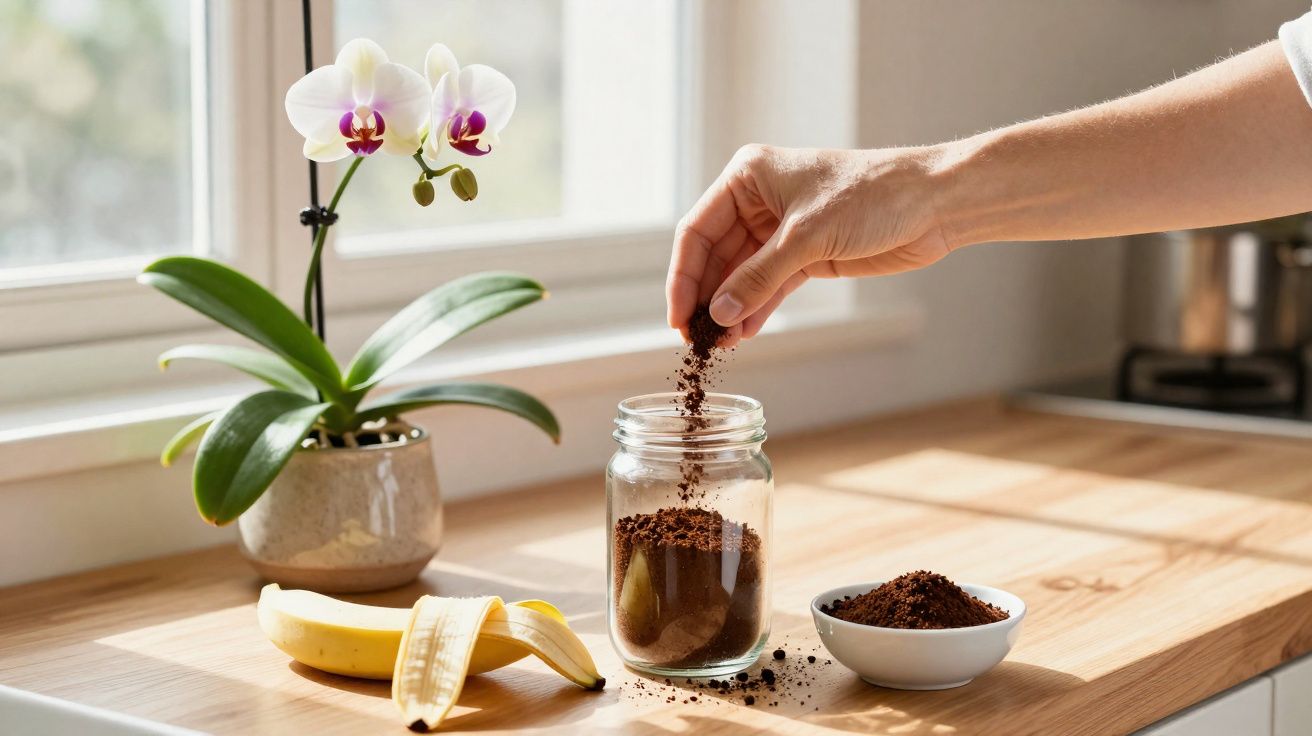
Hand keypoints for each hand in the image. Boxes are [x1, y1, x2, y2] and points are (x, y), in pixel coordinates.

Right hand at [666, 144, 950, 344]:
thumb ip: (759, 277)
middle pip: (715, 256)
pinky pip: (769, 287)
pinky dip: (756, 309)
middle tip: (696, 340)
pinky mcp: (807, 255)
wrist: (933, 203)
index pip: (697, 230)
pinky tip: (743, 334)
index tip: (678, 317)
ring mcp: (782, 230)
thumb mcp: (807, 237)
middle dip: (707, 298)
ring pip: (741, 276)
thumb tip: (719, 312)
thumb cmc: (872, 196)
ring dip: (731, 309)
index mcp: (749, 177)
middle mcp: (758, 201)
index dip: (684, 276)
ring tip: (719, 345)